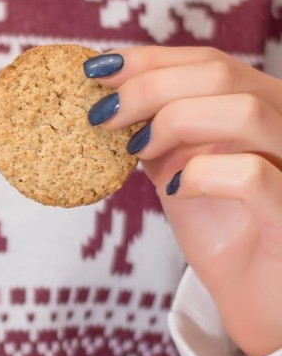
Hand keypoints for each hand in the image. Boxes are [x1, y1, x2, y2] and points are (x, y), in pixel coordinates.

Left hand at [86, 45, 281, 355]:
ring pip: (244, 111)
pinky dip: (201, 174)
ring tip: (136, 150)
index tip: (95, 69)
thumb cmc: (221, 229)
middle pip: (220, 73)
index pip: (207, 60)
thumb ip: (155, 132)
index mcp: (261, 105)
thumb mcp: (178, 168)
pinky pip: (250, 175)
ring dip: (173, 122)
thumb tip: (103, 99)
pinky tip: (173, 188)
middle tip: (101, 115)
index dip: (147, 59)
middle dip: (147, 87)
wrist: (258, 296)